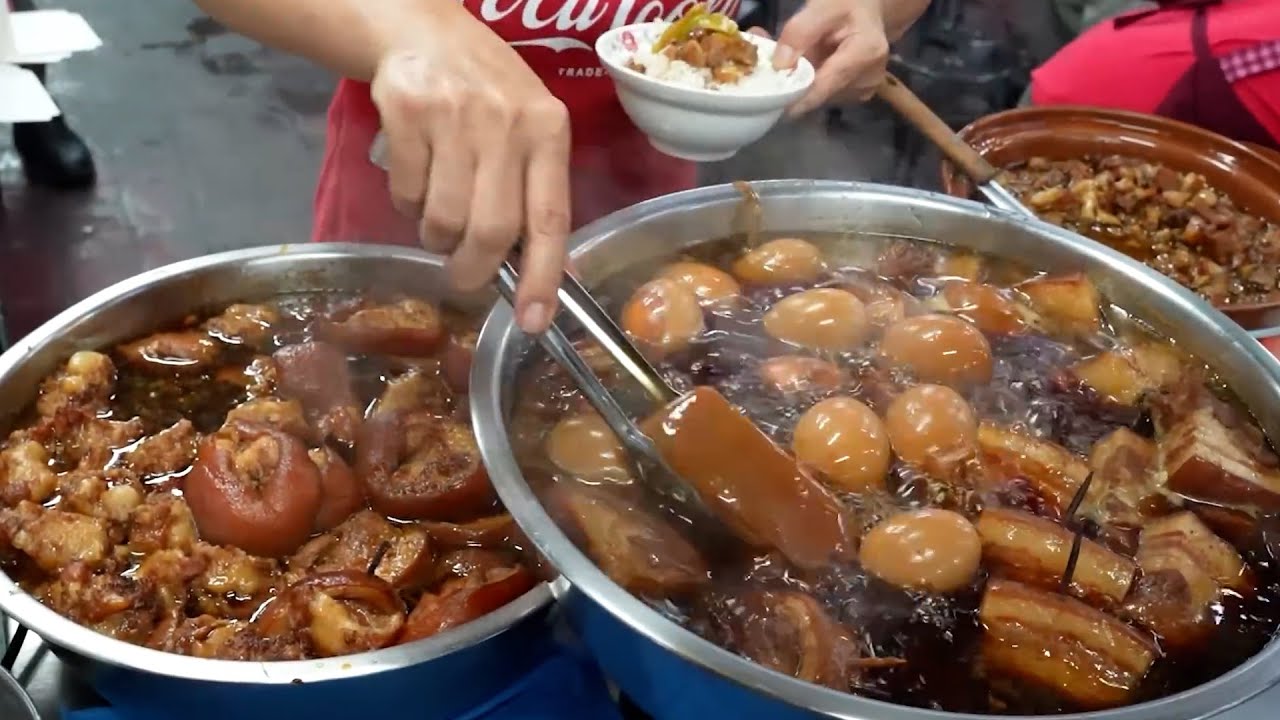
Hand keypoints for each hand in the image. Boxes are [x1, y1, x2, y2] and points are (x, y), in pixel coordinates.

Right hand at [371, 9, 570, 333]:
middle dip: (474, 269)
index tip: (533, 321)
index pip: (550, 218)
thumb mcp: (529, 126)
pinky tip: (416, 178)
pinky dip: (407, 204)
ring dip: (437, 237)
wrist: (424, 29)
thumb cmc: (488, 91)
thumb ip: (535, 189)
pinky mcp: (408, 112)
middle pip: (492, 229)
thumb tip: (537, 275)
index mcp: (548, 130)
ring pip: (443, 218)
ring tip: (439, 217)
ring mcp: (455, 115)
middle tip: (463, 278)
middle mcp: (507, 122)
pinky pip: (406, 193)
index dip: (543, 277)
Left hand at [771, 0, 930, 115]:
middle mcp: (869, 79)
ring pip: (818, 97)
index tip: (768, 101)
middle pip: (819, 94)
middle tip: (765, 72)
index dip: (794, 96)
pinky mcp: (854, 95)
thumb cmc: (846, 5)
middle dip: (792, 86)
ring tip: (786, 65)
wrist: (866, 11)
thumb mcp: (822, 7)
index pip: (824, 85)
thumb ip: (800, 33)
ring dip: (799, 85)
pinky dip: (808, 85)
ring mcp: (863, 90)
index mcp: (867, 53)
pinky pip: (823, 95)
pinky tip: (803, 70)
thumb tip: (780, 65)